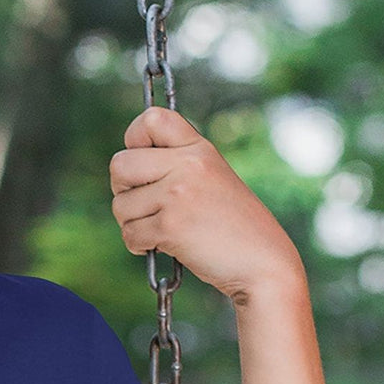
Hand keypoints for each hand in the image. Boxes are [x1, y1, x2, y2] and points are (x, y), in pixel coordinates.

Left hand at [108, 106, 302, 304]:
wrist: (263, 264)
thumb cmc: (233, 225)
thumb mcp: (211, 178)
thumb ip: (175, 164)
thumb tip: (122, 164)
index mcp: (199, 149)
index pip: (151, 119)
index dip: (134, 139)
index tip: (142, 161)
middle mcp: (188, 165)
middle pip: (119, 164)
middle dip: (123, 189)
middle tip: (146, 204)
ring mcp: (178, 194)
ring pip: (120, 204)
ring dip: (133, 223)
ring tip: (164, 229)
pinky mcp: (171, 226)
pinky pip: (129, 233)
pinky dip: (140, 245)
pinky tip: (164, 246)